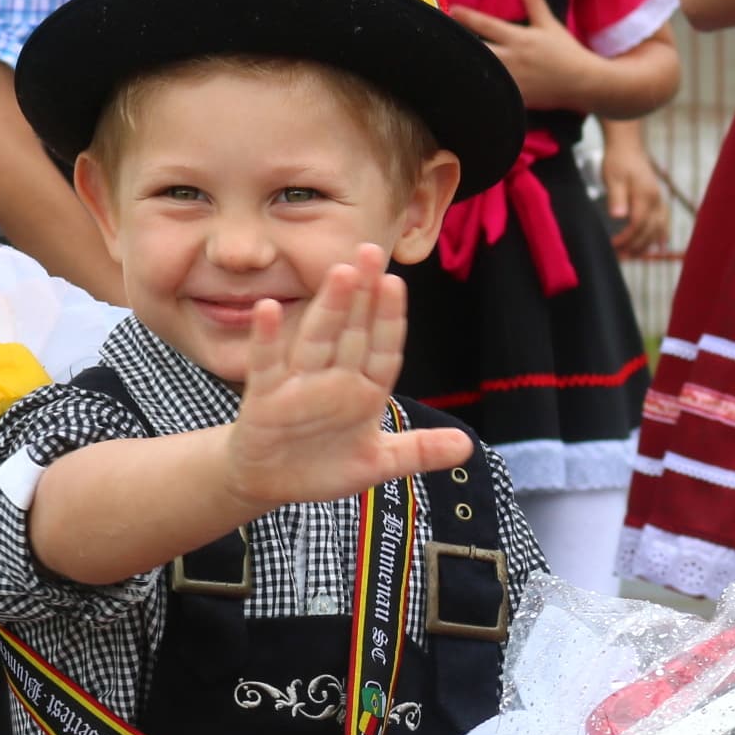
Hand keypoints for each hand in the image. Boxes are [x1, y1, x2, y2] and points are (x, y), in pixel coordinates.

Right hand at [226, 246, 472, 509]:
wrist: (271, 482)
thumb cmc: (324, 465)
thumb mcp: (378, 463)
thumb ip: (420, 451)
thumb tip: (468, 447)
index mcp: (365, 390)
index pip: (382, 348)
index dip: (390, 318)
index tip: (396, 283)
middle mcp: (335, 379)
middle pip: (353, 332)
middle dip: (363, 295)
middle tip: (371, 252)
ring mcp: (300, 384)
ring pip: (318, 339)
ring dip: (329, 307)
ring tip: (341, 272)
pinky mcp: (266, 397)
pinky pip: (267, 364)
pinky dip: (266, 337)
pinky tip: (268, 308)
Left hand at [452, 0, 605, 112]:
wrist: (582, 82)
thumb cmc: (564, 52)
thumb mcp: (548, 24)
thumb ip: (533, 0)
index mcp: (518, 38)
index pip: (487, 25)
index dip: (467, 17)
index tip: (452, 10)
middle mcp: (511, 59)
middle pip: (477, 51)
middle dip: (459, 45)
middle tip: (440, 39)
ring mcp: (511, 80)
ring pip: (480, 73)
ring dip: (465, 67)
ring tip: (444, 63)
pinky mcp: (514, 97)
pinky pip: (490, 93)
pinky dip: (478, 90)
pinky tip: (462, 89)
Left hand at [600, 131, 668, 254]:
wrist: (627, 146)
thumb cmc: (618, 160)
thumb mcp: (613, 177)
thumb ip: (616, 197)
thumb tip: (618, 216)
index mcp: (646, 195)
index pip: (638, 224)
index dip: (626, 238)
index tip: (613, 245)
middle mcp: (656, 199)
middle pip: (649, 231)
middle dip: (636, 246)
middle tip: (621, 257)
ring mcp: (659, 200)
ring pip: (658, 229)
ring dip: (647, 244)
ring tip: (635, 256)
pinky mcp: (658, 199)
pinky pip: (664, 221)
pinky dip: (662, 234)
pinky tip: (660, 245)